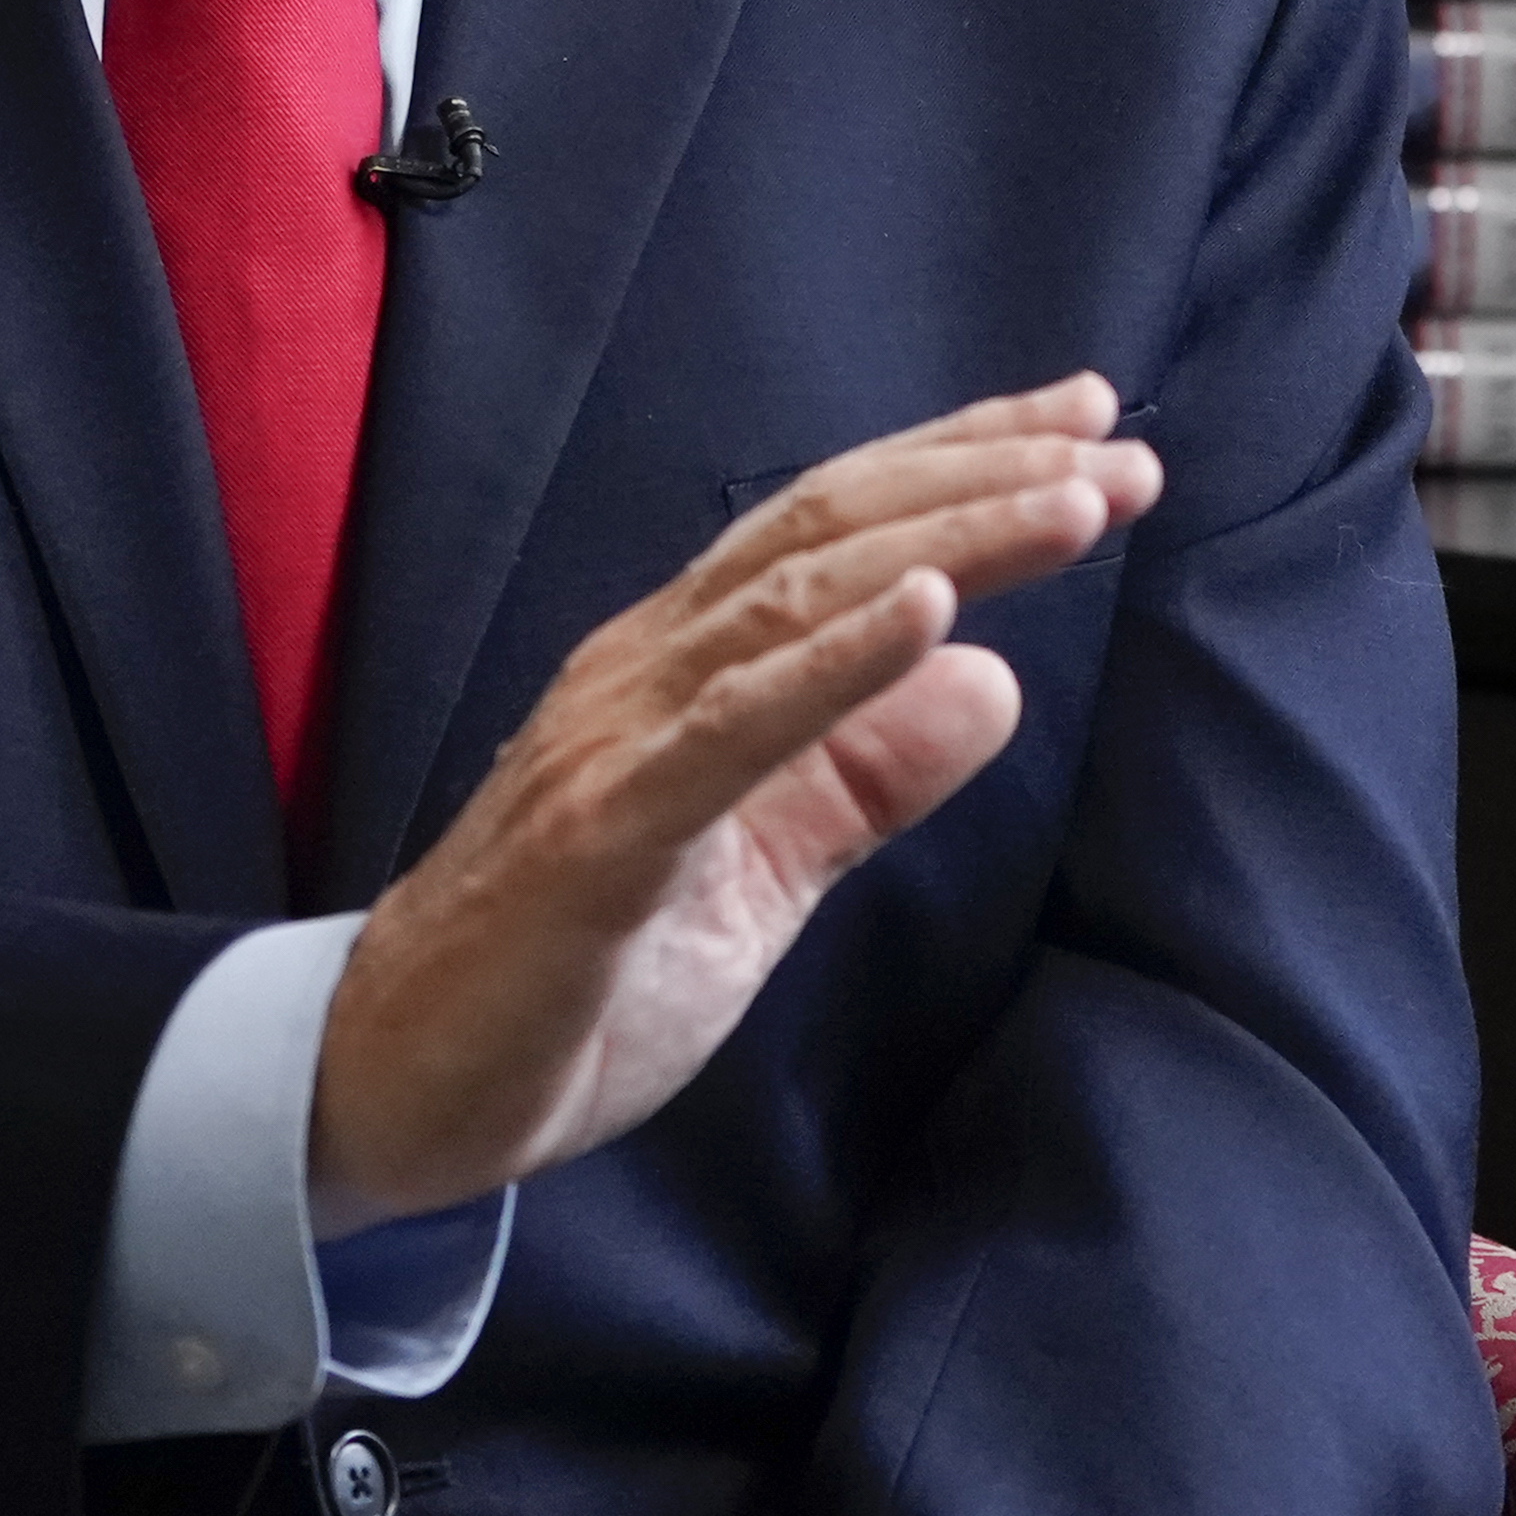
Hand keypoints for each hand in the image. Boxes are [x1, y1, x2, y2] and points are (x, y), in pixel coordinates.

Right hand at [304, 374, 1157, 1232]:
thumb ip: (862, 776)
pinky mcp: (600, 837)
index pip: (836, 532)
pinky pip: (728, 732)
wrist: (399, 1085)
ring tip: (1065, 502)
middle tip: (1116, 445)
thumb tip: (993, 677)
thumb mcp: (760, 873)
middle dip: (979, 479)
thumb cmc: (576, 973)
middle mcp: (646, 668)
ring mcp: (615, 740)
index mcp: (682, 667)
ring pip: (790, 602)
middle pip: (826, 532)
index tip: (1089, 430)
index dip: (960, 469)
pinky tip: (928, 612)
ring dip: (940, 541)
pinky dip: (833, 662)